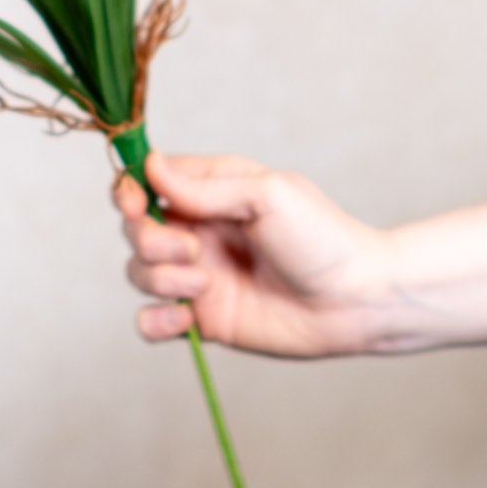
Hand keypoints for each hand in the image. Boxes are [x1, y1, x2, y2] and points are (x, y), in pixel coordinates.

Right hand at [115, 151, 393, 357]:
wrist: (356, 301)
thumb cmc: (321, 236)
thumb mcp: (266, 195)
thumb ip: (204, 186)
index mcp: (210, 190)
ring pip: (140, 273)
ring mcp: (199, 277)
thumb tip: (151, 165)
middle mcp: (198, 231)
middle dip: (149, 239)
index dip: (130, 190)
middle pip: (135, 229)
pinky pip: (153, 322)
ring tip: (204, 285)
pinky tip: (184, 320)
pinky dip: (155, 321)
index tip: (136, 202)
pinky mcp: (205, 320)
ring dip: (161, 279)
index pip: (146, 181)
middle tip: (190, 251)